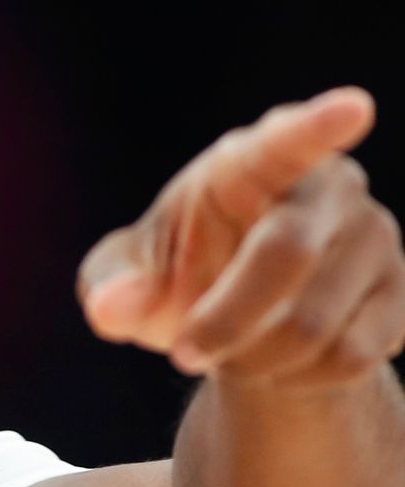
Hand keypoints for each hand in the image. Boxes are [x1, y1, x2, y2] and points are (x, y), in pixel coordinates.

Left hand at [78, 87, 404, 387]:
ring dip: (256, 359)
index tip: (353, 108)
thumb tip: (111, 308)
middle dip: (227, 318)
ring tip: (230, 354)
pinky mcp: (400, 294)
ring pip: (317, 323)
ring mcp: (375, 237)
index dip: (318, 125)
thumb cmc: (179, 269)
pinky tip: (275, 365)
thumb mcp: (128, 274)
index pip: (289, 139)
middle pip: (288, 252)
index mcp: (252, 161)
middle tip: (184, 353)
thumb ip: (110, 285)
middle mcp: (328, 188)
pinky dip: (297, 378)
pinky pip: (351, 356)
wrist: (241, 316)